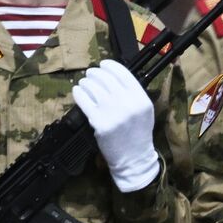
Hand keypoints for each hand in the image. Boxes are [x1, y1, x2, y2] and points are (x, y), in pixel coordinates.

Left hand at [73, 59, 159, 192]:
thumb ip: (133, 93)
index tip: (103, 64)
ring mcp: (112, 112)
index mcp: (141, 98)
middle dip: (95, 73)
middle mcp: (127, 103)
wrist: (133, 158)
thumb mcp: (144, 110)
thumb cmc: (138, 133)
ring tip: (84, 83)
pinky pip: (84, 101)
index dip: (110, 66)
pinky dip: (79, 93)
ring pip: (93, 88)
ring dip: (86, 82)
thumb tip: (112, 75)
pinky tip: (78, 91)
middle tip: (90, 74)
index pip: (123, 73)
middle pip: (106, 78)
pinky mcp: (98, 122)